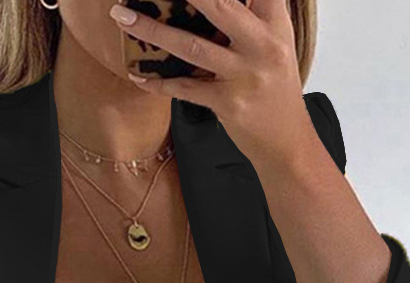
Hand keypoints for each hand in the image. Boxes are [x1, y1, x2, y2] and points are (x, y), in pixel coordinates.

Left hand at [108, 0, 311, 167]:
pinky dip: (159, 83)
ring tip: (122, 16)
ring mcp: (244, 76)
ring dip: (152, 31)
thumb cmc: (276, 90)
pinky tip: (138, 75)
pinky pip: (186, 89)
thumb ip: (253, 16)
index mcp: (275, 25)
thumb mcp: (276, 45)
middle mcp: (262, 46)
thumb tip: (213, 4)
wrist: (287, 142)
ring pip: (192, 46)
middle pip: (220, 6)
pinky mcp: (228, 104)